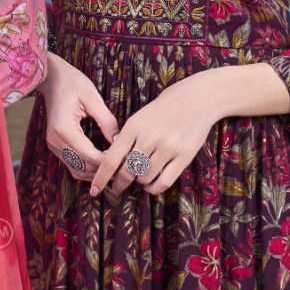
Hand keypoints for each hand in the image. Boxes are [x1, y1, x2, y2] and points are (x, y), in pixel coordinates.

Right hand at [39, 52, 118, 181]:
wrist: (50, 78)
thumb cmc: (71, 82)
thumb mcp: (93, 97)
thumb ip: (107, 121)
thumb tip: (120, 142)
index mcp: (64, 129)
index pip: (90, 156)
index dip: (109, 162)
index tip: (126, 159)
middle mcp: (56, 141)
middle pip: (84, 167)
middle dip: (104, 169)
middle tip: (125, 164)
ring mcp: (53, 145)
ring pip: (78, 171)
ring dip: (96, 172)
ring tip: (115, 165)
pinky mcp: (55, 145)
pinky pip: (73, 165)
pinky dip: (87, 167)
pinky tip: (101, 162)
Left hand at [89, 76, 221, 199]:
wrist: (195, 100)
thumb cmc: (163, 109)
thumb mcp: (139, 118)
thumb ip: (126, 138)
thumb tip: (112, 164)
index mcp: (133, 126)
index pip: (112, 158)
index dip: (101, 177)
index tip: (94, 189)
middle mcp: (149, 138)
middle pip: (127, 171)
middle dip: (119, 184)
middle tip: (117, 188)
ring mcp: (168, 147)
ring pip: (145, 178)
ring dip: (139, 182)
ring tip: (140, 178)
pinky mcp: (184, 156)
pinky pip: (164, 182)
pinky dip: (154, 188)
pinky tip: (151, 185)